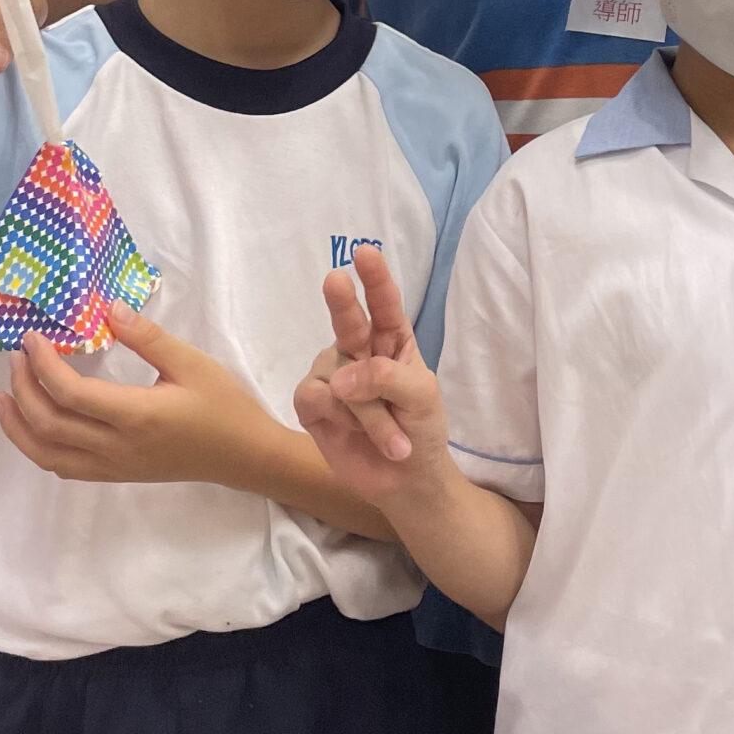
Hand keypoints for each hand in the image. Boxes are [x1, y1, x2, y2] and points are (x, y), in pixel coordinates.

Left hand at [0, 302, 281, 486]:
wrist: (242, 455)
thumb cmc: (222, 405)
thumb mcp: (192, 362)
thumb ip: (149, 337)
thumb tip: (109, 309)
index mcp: (136, 415)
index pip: (71, 394)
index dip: (43, 365)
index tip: (32, 338)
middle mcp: (117, 446)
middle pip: (50, 424)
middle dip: (23, 389)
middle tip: (16, 356)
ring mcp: (113, 466)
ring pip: (48, 454)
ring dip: (18, 426)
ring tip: (0, 398)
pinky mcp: (115, 474)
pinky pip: (65, 468)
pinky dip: (39, 448)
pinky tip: (32, 427)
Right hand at [294, 246, 448, 503]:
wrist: (405, 480)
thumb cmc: (421, 429)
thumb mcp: (422, 398)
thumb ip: (387, 378)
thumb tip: (339, 378)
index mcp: (392, 340)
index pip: (384, 304)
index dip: (375, 279)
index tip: (366, 253)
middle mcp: (357, 350)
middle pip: (347, 320)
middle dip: (341, 301)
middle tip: (336, 280)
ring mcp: (332, 375)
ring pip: (337, 377)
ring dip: (368, 413)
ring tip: (391, 439)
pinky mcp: (311, 403)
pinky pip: (316, 398)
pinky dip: (343, 420)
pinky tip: (354, 435)